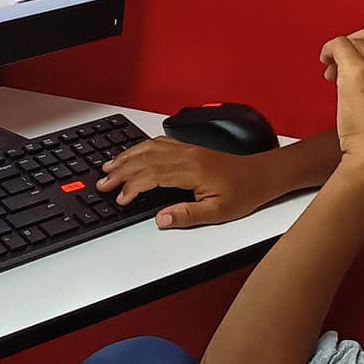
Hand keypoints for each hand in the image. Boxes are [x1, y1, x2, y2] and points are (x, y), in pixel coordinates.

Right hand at [97, 139, 274, 229]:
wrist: (260, 175)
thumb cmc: (243, 193)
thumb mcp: (219, 212)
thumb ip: (188, 215)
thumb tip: (161, 219)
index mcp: (192, 170)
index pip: (152, 176)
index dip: (132, 187)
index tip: (120, 199)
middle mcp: (186, 155)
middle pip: (145, 160)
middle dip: (120, 171)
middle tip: (102, 184)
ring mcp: (186, 149)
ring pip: (149, 149)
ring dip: (126, 158)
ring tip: (108, 168)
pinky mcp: (188, 148)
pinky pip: (158, 144)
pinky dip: (140, 149)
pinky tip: (132, 154)